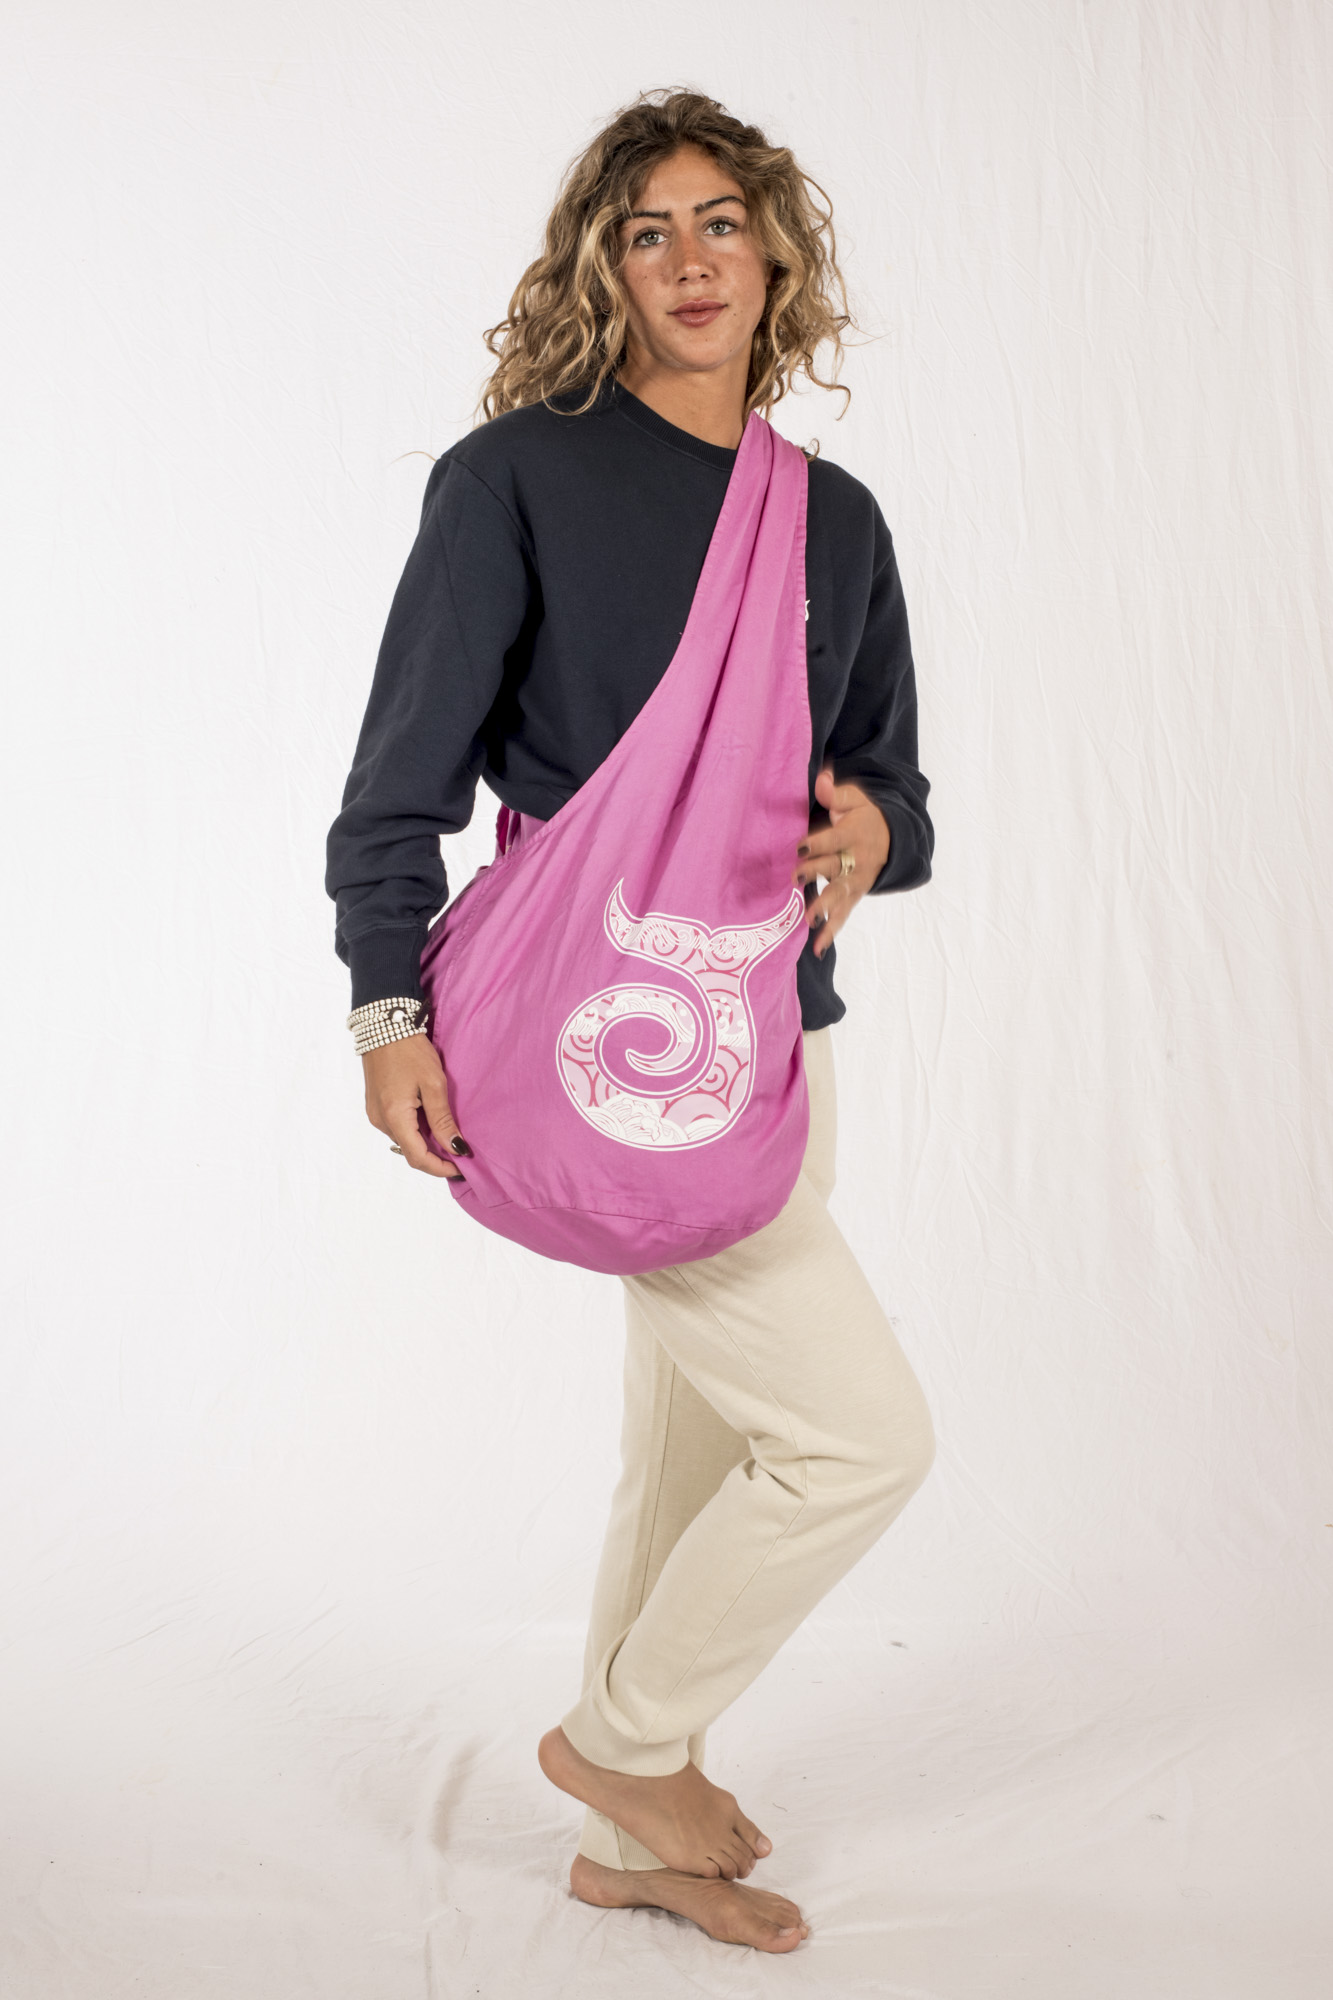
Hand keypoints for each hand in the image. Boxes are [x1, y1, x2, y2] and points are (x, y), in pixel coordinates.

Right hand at [362, 1032, 470, 1178]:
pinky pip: (397, 1127)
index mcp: (394, 1117)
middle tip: (460, 1153)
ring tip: (449, 1136)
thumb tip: (456, 1147)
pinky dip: (415, 1131)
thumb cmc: (410, 1050)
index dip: (440, 1168)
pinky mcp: (375, 1106)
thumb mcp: (433, 1084)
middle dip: (435, 1157)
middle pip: (410, 1152)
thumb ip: (443, 1119)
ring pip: (404, 1140)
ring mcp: (375, 1114)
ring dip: (426, 1143)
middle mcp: (380, 1120)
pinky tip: (431, 1122)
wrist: (384, 1026)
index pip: (418, 1157)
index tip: (461, 1168)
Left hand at [791, 769, 889, 959]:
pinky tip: (818, 947)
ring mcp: (856, 881)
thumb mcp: (855, 798)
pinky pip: (843, 915)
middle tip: (796, 878)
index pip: (835, 839)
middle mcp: (856, 860)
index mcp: (854, 834)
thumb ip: (836, 793)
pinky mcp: (854, 896)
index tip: (800, 846)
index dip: (818, 842)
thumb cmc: (865, 815)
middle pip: (834, 867)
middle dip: (816, 873)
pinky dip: (832, 931)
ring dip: (825, 907)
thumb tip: (821, 779)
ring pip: (840, 896)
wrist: (894, 837)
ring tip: (810, 920)